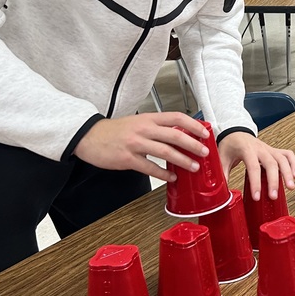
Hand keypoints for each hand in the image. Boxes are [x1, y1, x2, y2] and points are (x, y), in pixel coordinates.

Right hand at [74, 113, 210, 182]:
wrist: (90, 136)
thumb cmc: (116, 130)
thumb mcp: (138, 122)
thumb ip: (156, 127)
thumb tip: (179, 135)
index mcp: (149, 118)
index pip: (177, 117)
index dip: (193, 125)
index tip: (205, 133)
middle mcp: (144, 129)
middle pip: (175, 135)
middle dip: (193, 144)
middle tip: (204, 152)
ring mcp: (136, 144)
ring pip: (165, 152)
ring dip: (182, 160)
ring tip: (193, 167)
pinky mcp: (127, 158)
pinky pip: (150, 167)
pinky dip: (163, 174)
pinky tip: (172, 177)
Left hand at [219, 132, 294, 201]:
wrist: (236, 132)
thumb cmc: (230, 145)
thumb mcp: (222, 158)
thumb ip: (223, 174)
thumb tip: (223, 191)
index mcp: (246, 150)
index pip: (253, 167)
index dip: (255, 182)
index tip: (257, 196)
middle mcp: (260, 148)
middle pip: (271, 163)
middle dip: (274, 181)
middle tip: (273, 196)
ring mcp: (269, 149)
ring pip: (282, 159)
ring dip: (288, 173)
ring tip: (290, 187)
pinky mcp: (274, 150)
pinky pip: (287, 154)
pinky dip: (293, 163)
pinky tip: (294, 175)